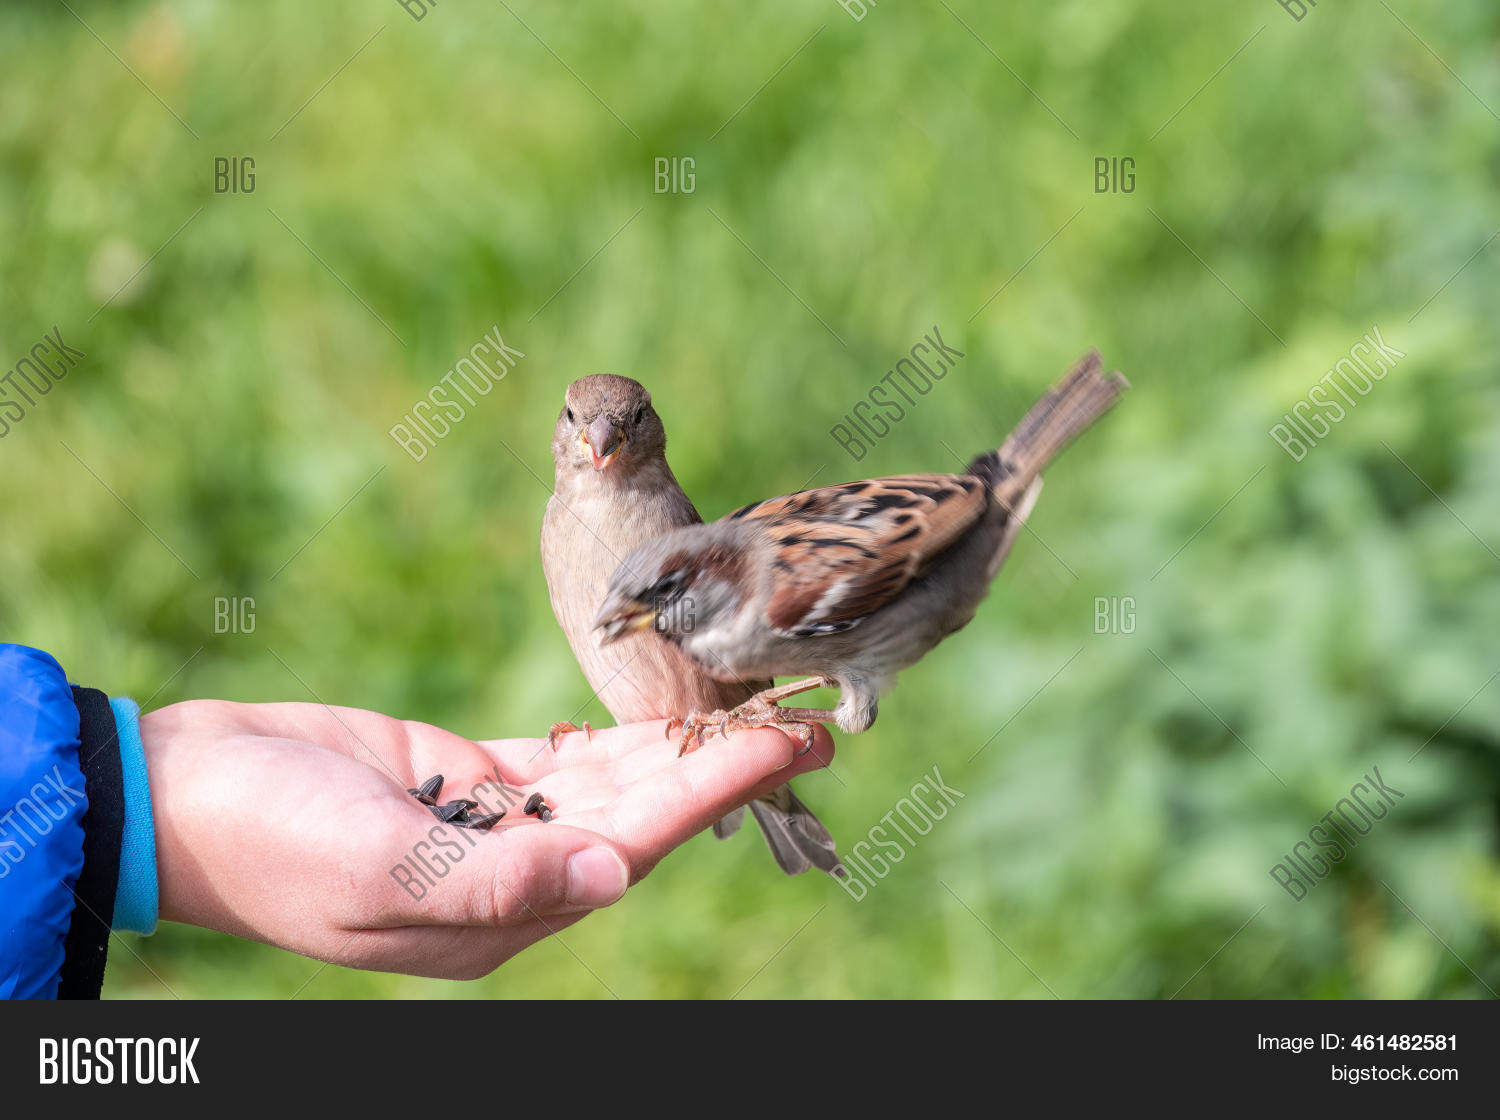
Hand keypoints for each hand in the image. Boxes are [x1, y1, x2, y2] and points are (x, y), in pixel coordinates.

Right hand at [141, 700, 834, 979]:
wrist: (183, 798)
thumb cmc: (267, 841)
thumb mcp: (376, 869)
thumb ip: (497, 880)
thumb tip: (613, 876)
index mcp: (503, 910)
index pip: (639, 841)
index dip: (719, 788)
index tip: (791, 745)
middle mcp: (515, 872)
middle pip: (647, 810)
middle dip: (728, 763)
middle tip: (812, 718)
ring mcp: (494, 825)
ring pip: (614, 780)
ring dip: (685, 744)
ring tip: (758, 705)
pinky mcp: (465, 779)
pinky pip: (562, 758)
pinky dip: (617, 733)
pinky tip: (665, 710)